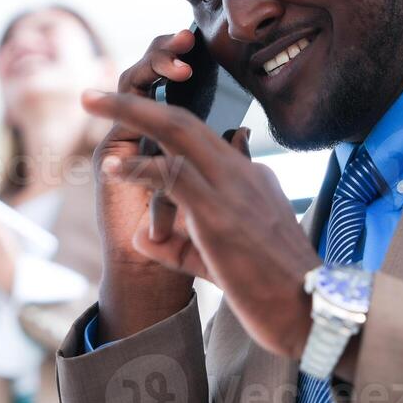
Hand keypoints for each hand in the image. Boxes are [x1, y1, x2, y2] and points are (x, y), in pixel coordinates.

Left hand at [82, 89, 321, 359]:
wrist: (313, 311)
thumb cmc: (273, 293)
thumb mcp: (217, 262)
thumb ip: (177, 245)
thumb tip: (141, 237)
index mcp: (249, 179)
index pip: (200, 142)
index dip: (159, 129)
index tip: (129, 122)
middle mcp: (242, 173)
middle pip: (184, 121)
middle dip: (138, 100)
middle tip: (95, 92)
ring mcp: (232, 188)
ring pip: (176, 131)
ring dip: (129, 112)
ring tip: (90, 101)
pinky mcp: (219, 213)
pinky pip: (171, 174)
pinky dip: (137, 166)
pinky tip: (112, 167)